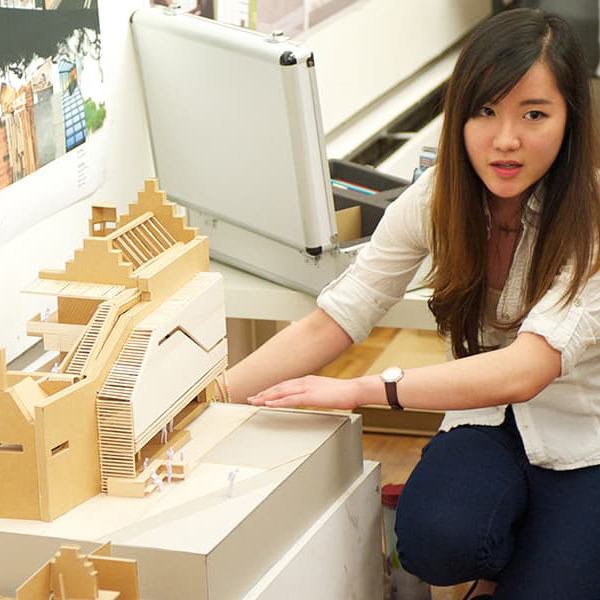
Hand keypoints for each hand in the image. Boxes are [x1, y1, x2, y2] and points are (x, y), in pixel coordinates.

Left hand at [247, 375, 363, 409]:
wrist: (354, 390)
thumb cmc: (343, 393)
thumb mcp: (325, 391)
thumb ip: (315, 393)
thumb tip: (310, 398)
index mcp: (308, 380)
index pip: (285, 385)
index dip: (272, 390)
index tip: (262, 394)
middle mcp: (304, 381)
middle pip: (279, 387)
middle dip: (264, 393)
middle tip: (251, 398)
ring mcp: (306, 388)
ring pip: (280, 392)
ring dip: (266, 396)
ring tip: (255, 401)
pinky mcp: (309, 396)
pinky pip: (288, 399)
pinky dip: (276, 401)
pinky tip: (268, 404)